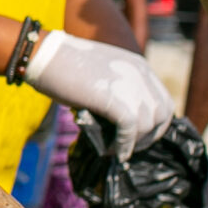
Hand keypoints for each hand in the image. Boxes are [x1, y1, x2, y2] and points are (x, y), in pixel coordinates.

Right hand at [23, 32, 176, 159]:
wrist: (44, 54)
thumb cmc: (64, 64)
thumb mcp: (103, 72)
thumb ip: (119, 90)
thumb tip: (120, 123)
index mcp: (139, 66)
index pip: (164, 101)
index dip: (156, 124)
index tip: (141, 136)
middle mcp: (139, 74)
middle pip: (162, 115)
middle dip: (149, 136)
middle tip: (131, 147)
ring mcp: (128, 85)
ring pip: (147, 125)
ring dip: (134, 143)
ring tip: (115, 150)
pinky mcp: (113, 98)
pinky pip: (129, 130)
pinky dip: (123, 145)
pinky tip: (112, 152)